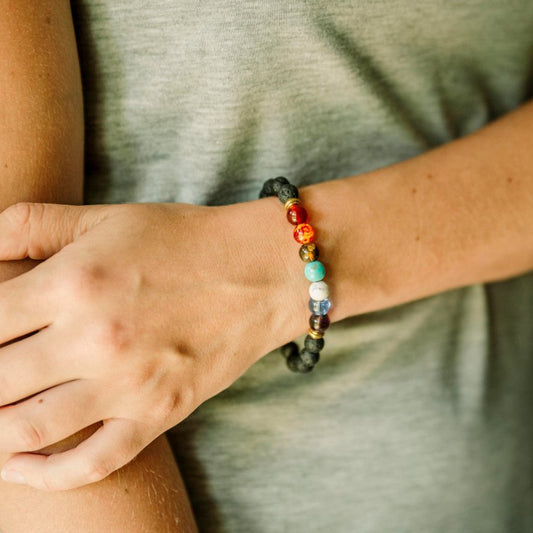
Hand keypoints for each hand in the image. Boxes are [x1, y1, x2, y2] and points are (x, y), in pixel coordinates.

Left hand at [0, 200, 304, 489]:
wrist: (261, 272)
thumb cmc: (186, 240)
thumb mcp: (107, 218)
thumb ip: (31, 225)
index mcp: (74, 282)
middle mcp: (95, 338)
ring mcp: (129, 384)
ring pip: (24, 429)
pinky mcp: (159, 414)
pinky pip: (91, 464)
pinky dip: (44, 474)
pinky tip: (17, 464)